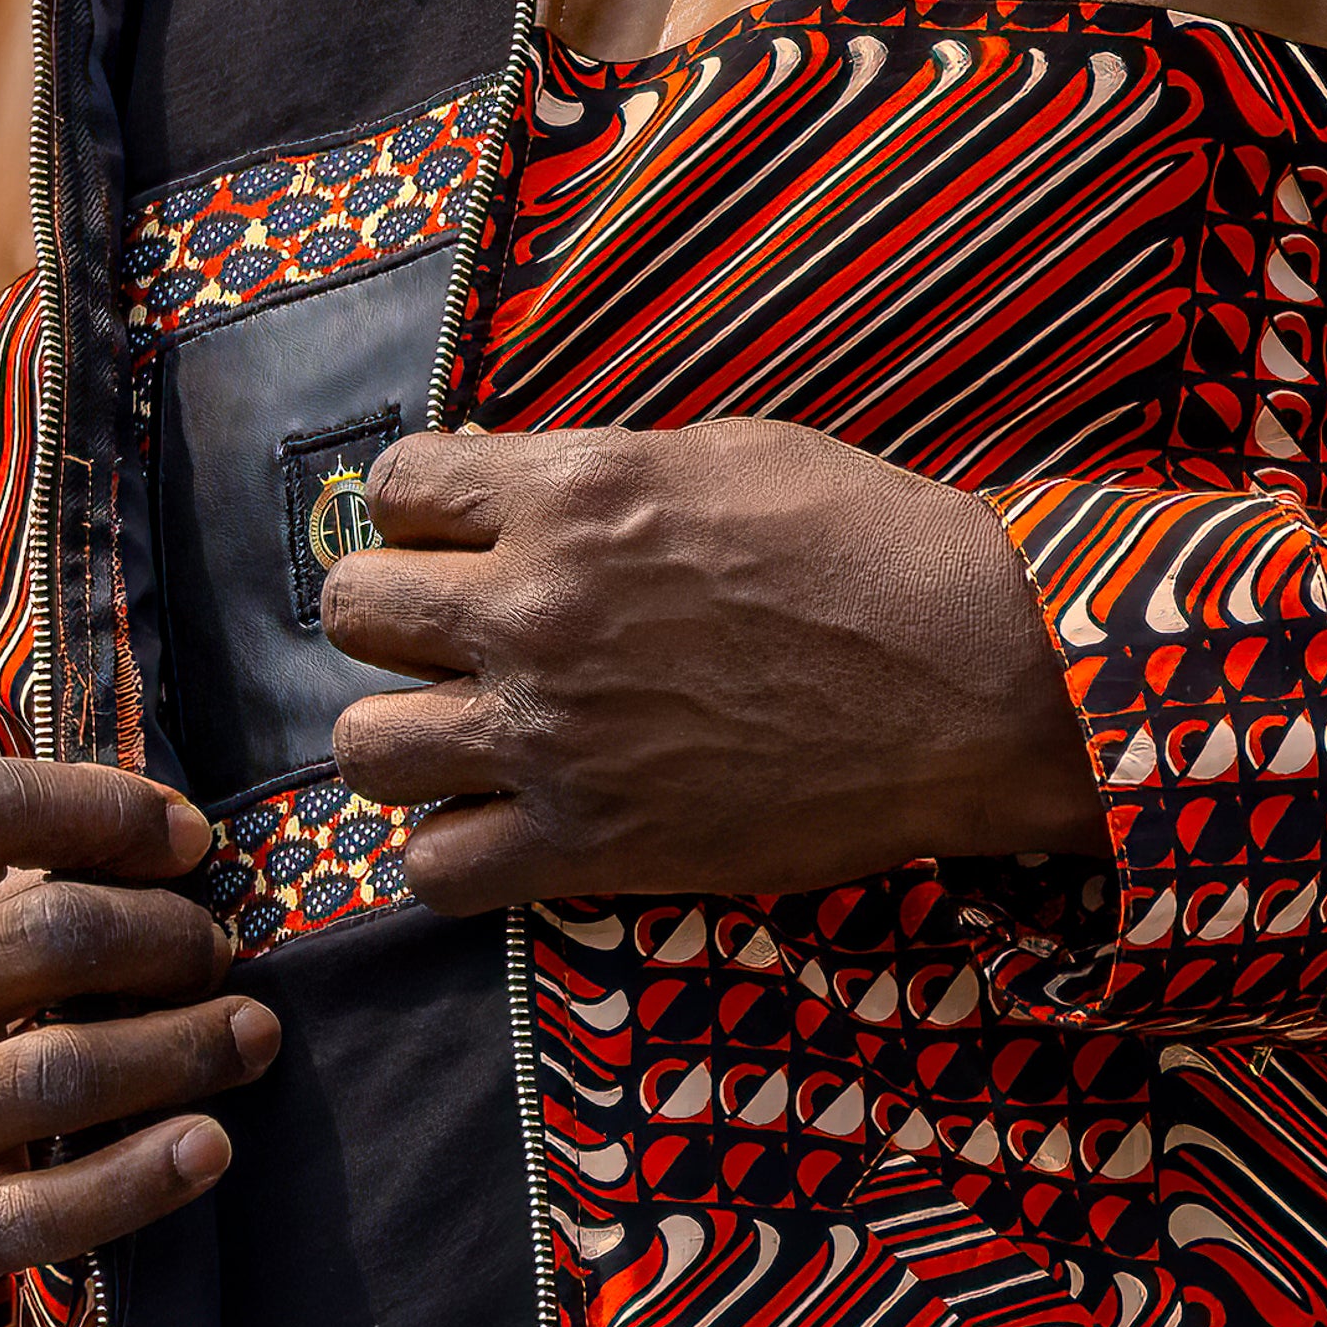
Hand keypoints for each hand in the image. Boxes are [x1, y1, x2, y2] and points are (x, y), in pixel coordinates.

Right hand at [0, 760, 277, 1326]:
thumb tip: (131, 837)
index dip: (107, 809)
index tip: (186, 839)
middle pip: (49, 936)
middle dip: (168, 934)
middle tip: (215, 950)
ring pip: (68, 1072)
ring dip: (189, 1046)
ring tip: (250, 1033)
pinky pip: (52, 1212)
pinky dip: (145, 1178)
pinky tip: (210, 1146)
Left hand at [316, 419, 1108, 916]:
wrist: (973, 679)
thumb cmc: (872, 548)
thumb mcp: (730, 455)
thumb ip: (601, 473)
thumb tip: (515, 484)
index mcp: (571, 494)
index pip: (396, 487)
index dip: (423, 515)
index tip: (466, 541)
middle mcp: (536, 609)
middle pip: (354, 611)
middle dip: (399, 622)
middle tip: (462, 642)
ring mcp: (551, 735)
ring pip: (365, 749)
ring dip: (407, 740)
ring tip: (467, 740)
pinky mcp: (588, 844)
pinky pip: (433, 871)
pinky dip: (453, 854)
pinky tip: (505, 827)